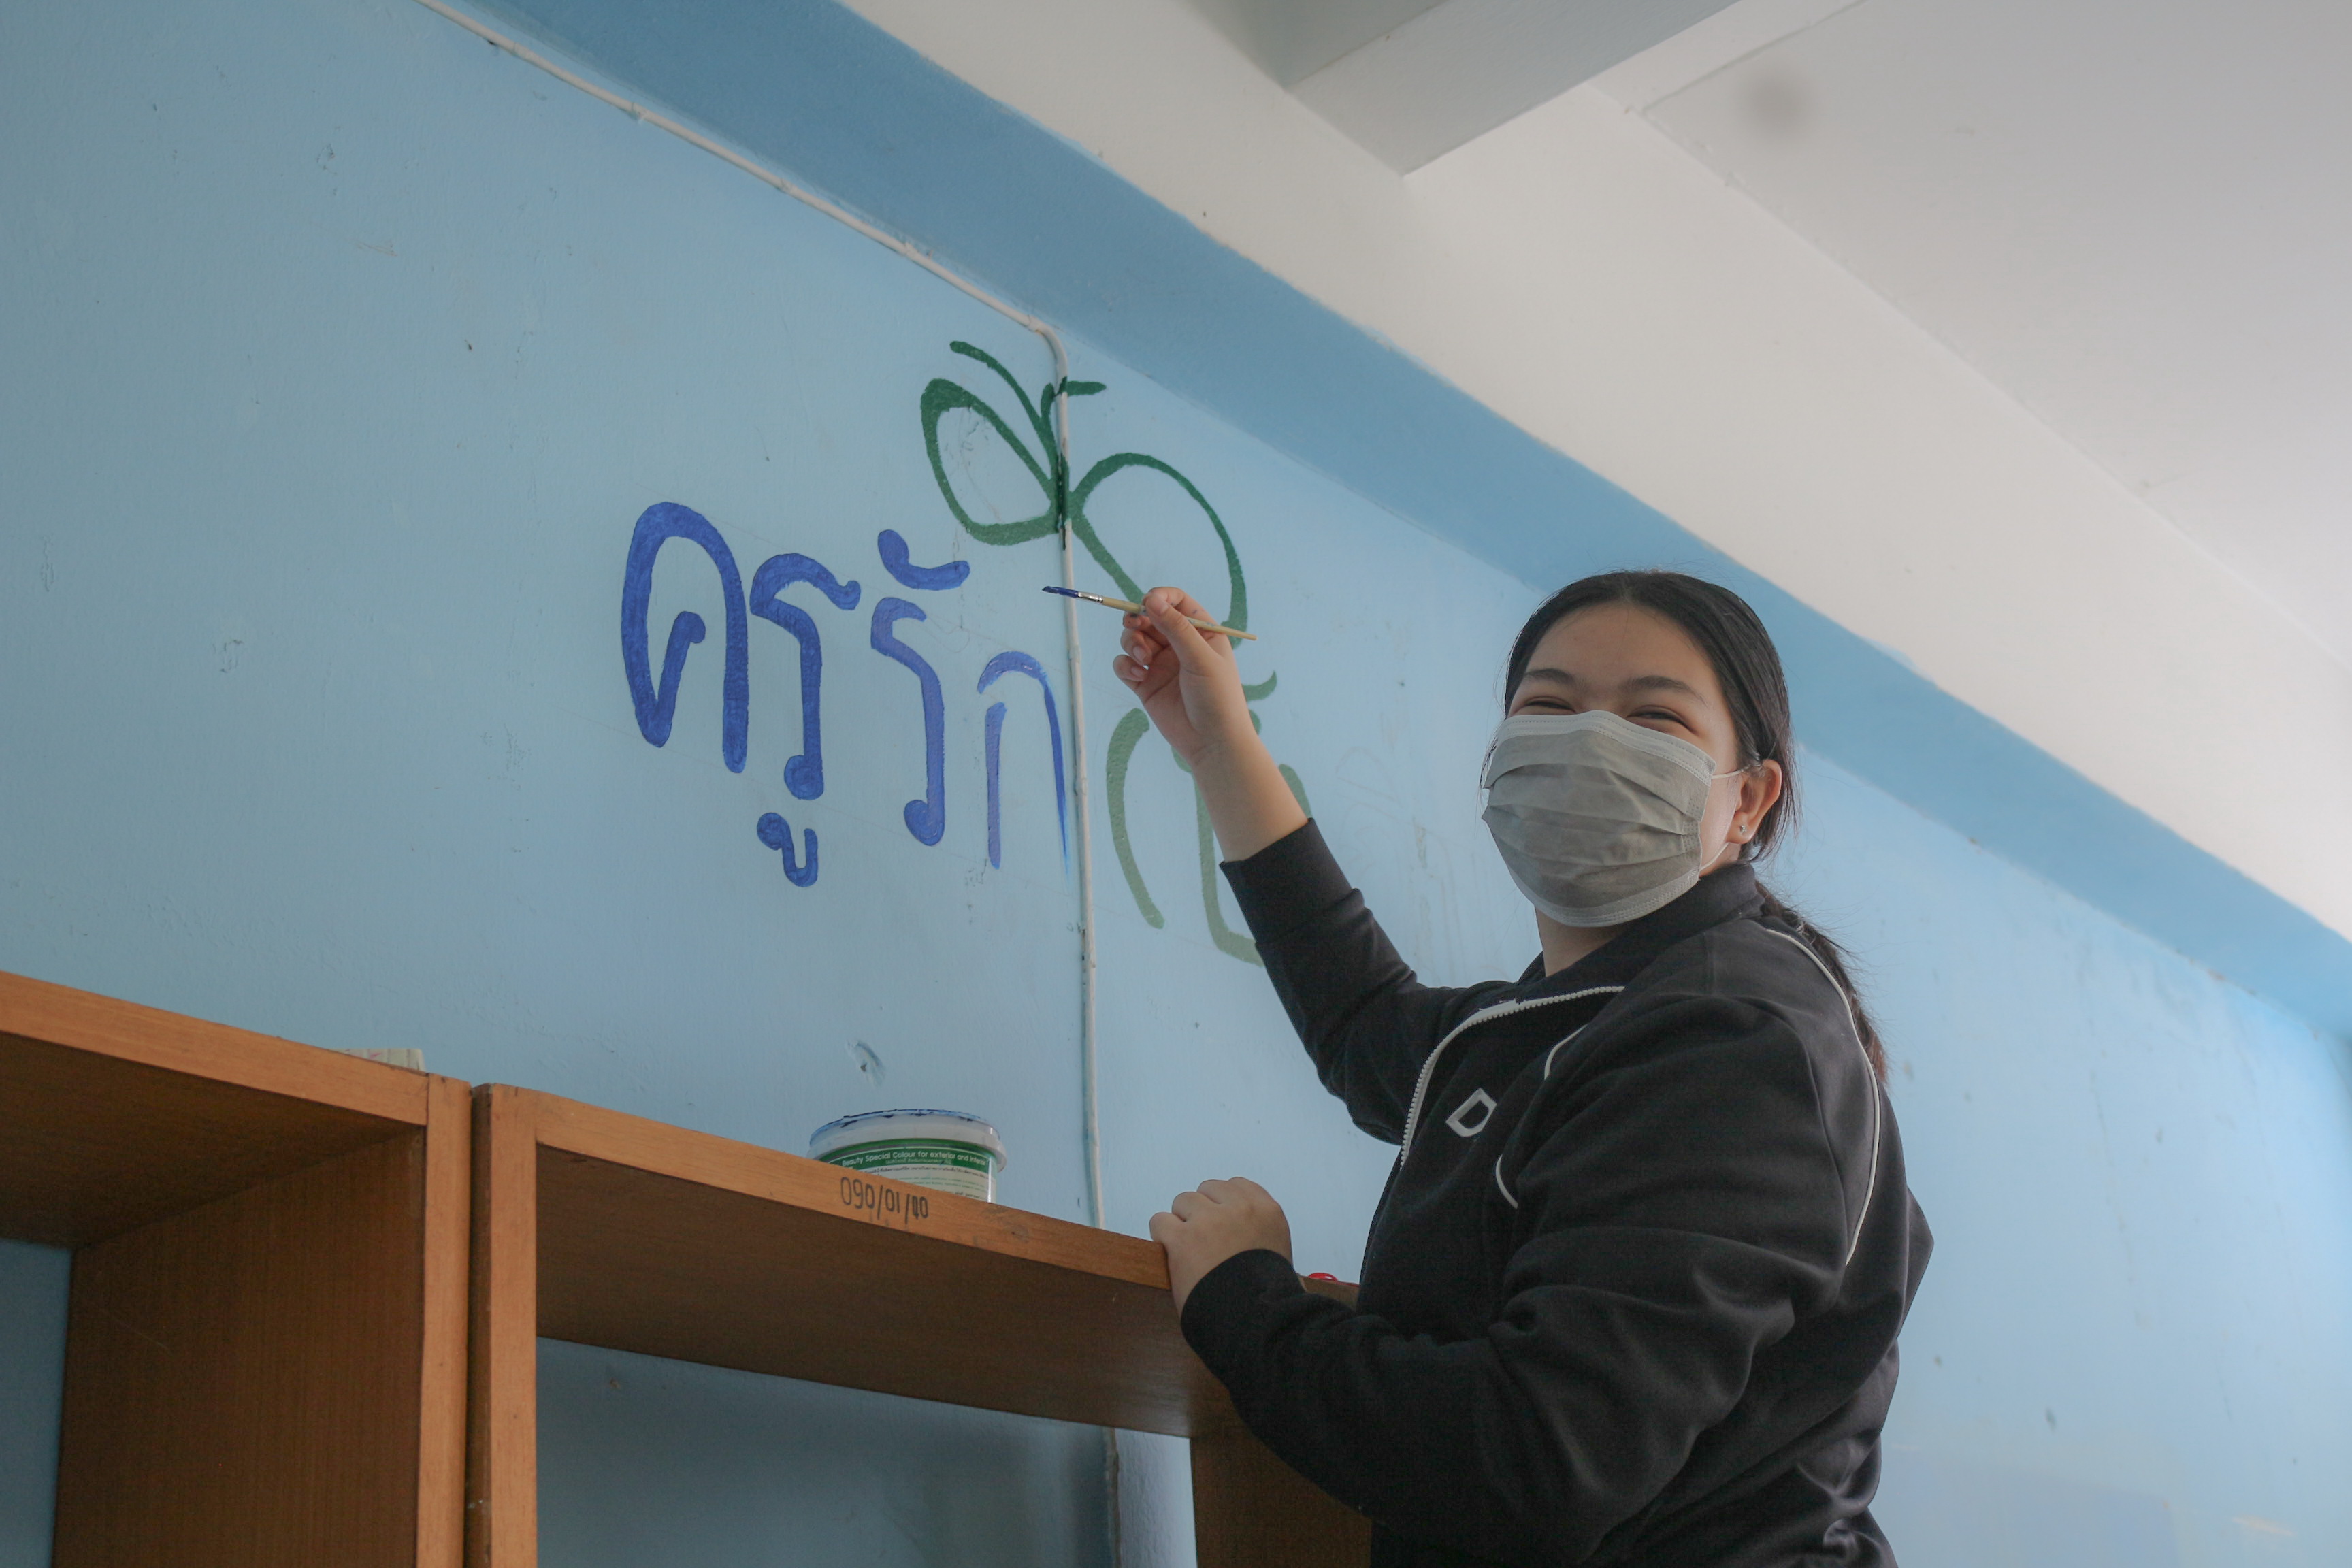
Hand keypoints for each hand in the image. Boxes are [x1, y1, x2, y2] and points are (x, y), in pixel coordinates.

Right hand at [1110, 586, 1304, 860]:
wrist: (1213, 743)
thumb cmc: (1217, 697)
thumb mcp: (1200, 657)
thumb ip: (1175, 627)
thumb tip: (1151, 599)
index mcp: (1200, 632)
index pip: (1176, 602)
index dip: (1159, 597)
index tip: (1147, 602)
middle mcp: (1179, 645)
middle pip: (1149, 617)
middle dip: (1138, 619)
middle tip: (1135, 627)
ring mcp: (1161, 664)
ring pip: (1133, 639)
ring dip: (1131, 642)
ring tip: (1143, 660)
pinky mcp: (1145, 684)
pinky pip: (1125, 664)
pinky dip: (1125, 664)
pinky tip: (1137, 674)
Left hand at [1148, 1177, 1292, 1312]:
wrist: (1255, 1320)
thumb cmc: (1268, 1297)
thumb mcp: (1277, 1253)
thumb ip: (1257, 1232)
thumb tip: (1236, 1232)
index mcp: (1267, 1211)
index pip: (1236, 1186)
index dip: (1222, 1205)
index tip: (1220, 1225)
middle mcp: (1239, 1209)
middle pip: (1206, 1191)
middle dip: (1202, 1213)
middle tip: (1204, 1242)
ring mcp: (1209, 1221)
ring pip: (1183, 1201)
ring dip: (1183, 1223)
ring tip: (1189, 1251)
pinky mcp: (1183, 1238)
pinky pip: (1160, 1221)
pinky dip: (1162, 1237)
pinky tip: (1172, 1255)